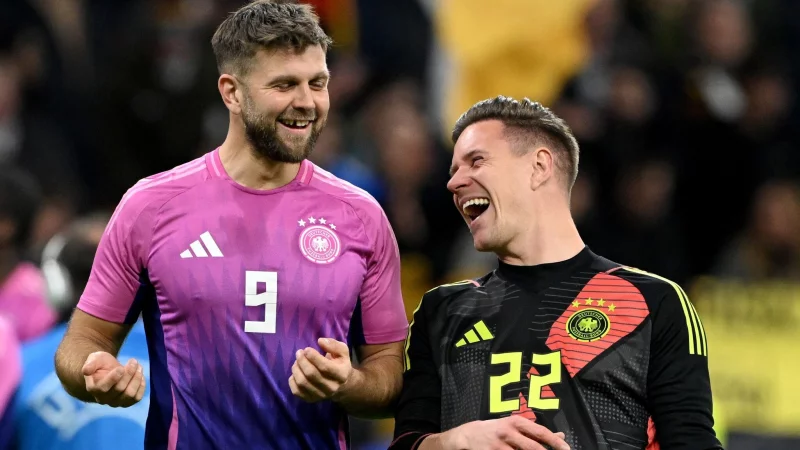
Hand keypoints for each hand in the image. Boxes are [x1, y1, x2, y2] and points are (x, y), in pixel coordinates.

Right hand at [82, 352, 145, 406]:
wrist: (108, 369)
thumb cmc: (100, 363)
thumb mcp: (95, 358)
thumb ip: (90, 363)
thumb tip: (86, 370)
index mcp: (93, 389)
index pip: (103, 388)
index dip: (113, 378)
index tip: (120, 367)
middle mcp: (103, 399)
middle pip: (119, 389)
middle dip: (129, 373)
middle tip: (133, 361)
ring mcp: (116, 402)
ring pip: (129, 394)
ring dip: (137, 379)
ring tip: (138, 366)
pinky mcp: (127, 402)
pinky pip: (137, 398)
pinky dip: (141, 386)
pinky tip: (140, 374)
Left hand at [289, 338, 353, 402]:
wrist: (341, 385)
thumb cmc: (339, 364)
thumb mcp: (342, 352)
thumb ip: (333, 345)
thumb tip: (320, 341)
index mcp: (341, 374)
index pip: (324, 367)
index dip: (313, 357)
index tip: (307, 349)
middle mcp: (332, 388)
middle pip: (311, 374)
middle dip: (302, 361)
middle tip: (299, 353)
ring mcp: (320, 395)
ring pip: (302, 383)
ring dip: (296, 369)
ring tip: (297, 361)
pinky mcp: (311, 400)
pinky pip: (296, 391)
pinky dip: (292, 380)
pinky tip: (296, 373)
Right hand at [439, 416, 568, 449]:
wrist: (465, 436)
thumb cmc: (492, 431)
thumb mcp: (512, 427)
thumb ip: (534, 432)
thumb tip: (560, 436)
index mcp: (515, 422)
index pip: (540, 432)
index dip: (554, 441)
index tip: (567, 449)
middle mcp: (508, 433)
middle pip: (533, 448)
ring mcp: (499, 446)